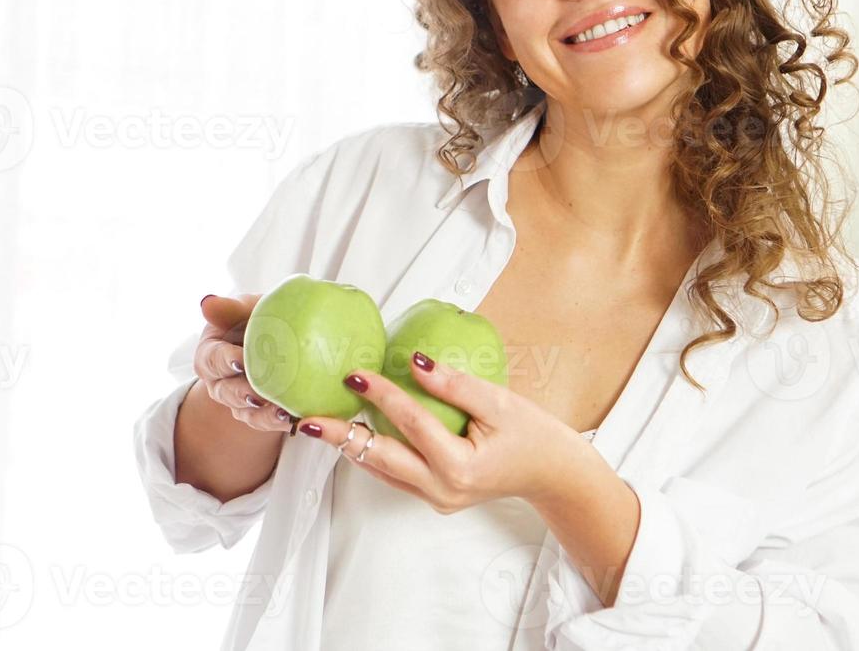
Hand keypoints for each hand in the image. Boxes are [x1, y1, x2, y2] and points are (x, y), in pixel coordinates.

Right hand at [193, 294, 296, 433]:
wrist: (284, 336)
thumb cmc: (263, 317)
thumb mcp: (249, 308)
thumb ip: (231, 308)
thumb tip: (206, 302)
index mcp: (211, 352)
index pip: (212, 359)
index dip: (225, 361)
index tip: (242, 361)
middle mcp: (219, 380)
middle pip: (225, 391)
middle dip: (243, 393)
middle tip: (261, 394)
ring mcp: (237, 400)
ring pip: (244, 412)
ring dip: (263, 413)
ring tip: (283, 412)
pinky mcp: (258, 414)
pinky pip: (265, 423)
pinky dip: (278, 421)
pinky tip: (295, 418)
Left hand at [296, 351, 598, 512]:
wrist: (551, 475)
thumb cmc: (531, 434)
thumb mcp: (500, 402)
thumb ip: (455, 384)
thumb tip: (413, 361)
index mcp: (458, 466)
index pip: (410, 422)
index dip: (380, 394)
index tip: (353, 373)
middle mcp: (441, 489)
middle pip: (379, 458)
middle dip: (342, 437)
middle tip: (307, 419)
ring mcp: (436, 498)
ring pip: (381, 471)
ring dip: (351, 447)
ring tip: (318, 425)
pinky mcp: (434, 497)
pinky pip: (394, 475)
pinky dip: (373, 454)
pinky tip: (354, 434)